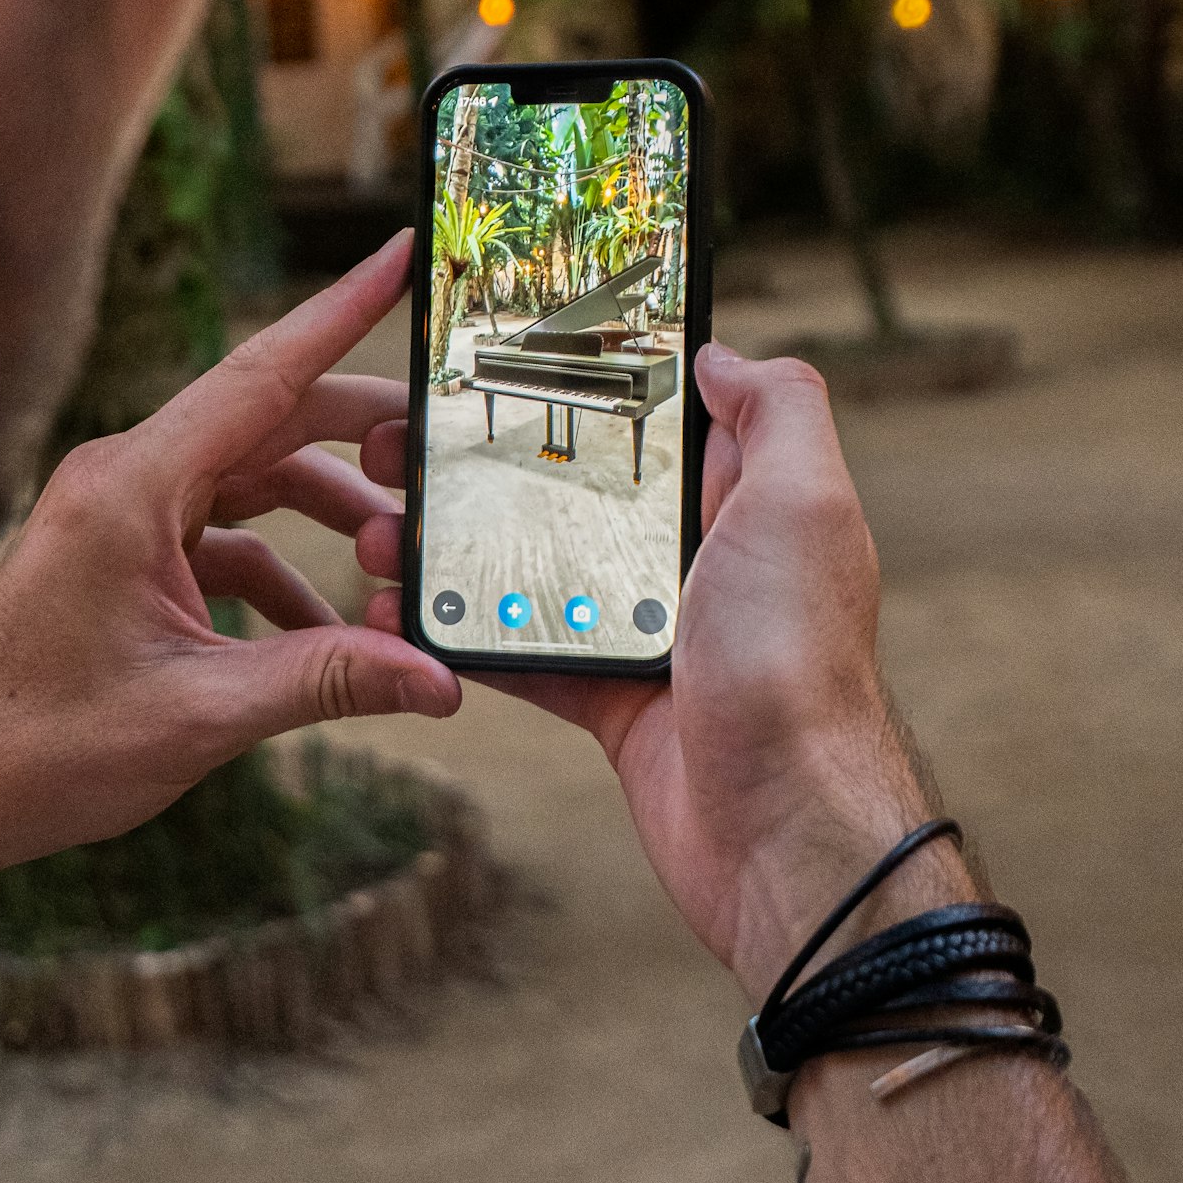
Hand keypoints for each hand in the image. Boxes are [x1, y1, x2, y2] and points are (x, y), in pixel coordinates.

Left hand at [0, 234, 459, 942]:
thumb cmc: (39, 748)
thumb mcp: (201, 714)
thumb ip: (327, 681)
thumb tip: (437, 680)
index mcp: (132, 487)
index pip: (261, 374)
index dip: (340, 311)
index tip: (399, 254)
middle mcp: (125, 480)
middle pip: (270, 421)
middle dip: (363, 430)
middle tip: (446, 438)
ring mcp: (120, 517)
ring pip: (250, 479)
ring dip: (326, 511)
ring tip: (396, 554)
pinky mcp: (121, 558)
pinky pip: (222, 536)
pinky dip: (281, 569)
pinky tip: (327, 630)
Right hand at [359, 342, 944, 1000]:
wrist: (785, 832)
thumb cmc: (798, 663)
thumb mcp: (805, 506)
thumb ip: (777, 412)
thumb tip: (722, 353)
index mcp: (742, 498)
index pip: (656, 414)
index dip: (580, 378)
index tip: (496, 351)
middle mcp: (695, 557)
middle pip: (572, 486)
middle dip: (484, 462)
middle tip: (397, 444)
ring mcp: (648, 630)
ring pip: (531, 567)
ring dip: (452, 549)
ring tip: (377, 531)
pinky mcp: (612, 701)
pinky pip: (520, 655)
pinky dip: (460, 640)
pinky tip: (400, 618)